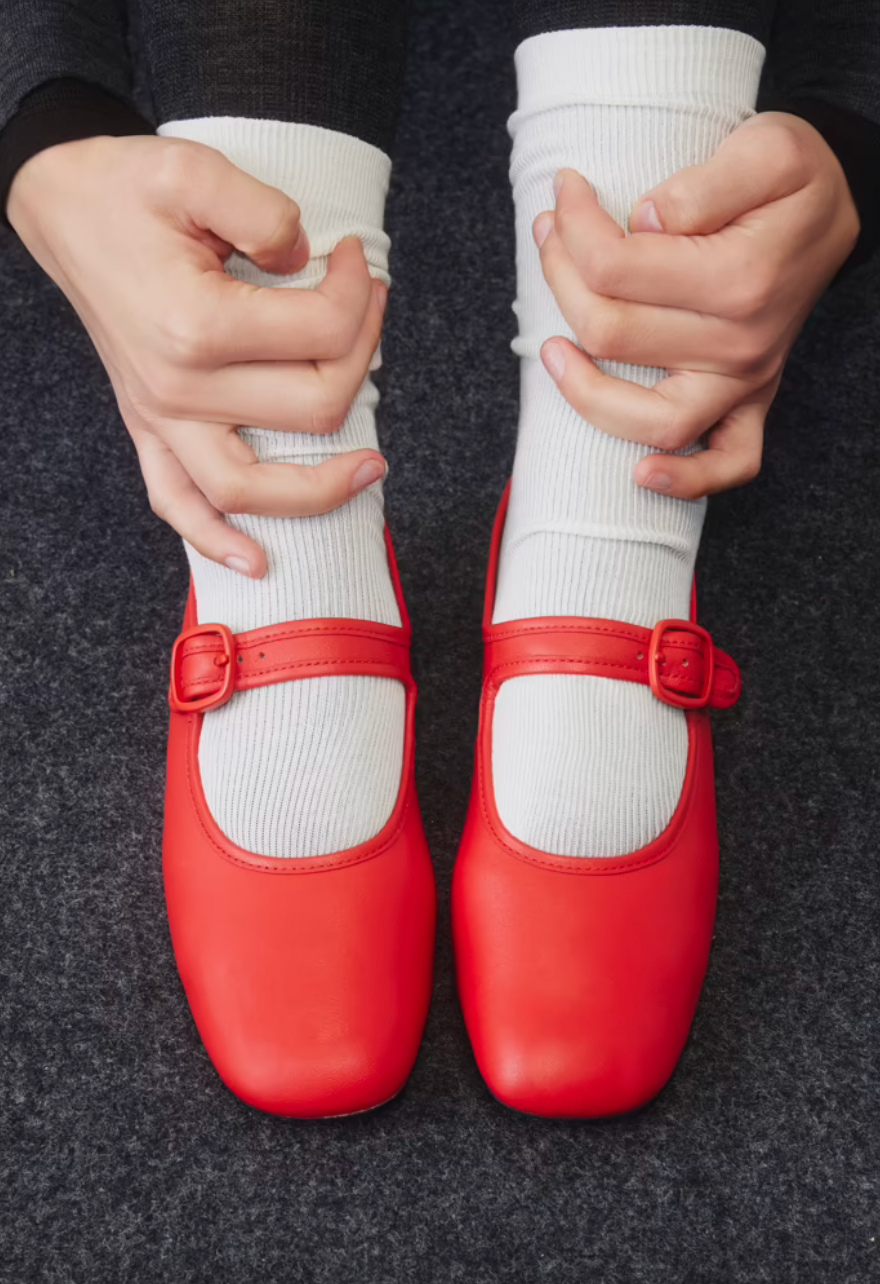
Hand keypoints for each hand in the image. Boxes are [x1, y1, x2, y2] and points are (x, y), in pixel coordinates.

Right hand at [8, 134, 387, 576]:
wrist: (60, 208)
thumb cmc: (124, 190)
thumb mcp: (195, 169)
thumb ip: (265, 213)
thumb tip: (310, 260)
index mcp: (198, 324)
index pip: (322, 333)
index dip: (356, 292)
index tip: (352, 259)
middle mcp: (181, 387)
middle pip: (314, 407)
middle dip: (361, 356)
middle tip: (365, 309)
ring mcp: (162, 417)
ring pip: (254, 489)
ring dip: (322, 489)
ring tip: (373, 468)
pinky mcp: (147, 428)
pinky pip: (178, 503)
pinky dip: (216, 540)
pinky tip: (259, 562)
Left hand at [533, 112, 859, 497]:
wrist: (837, 209)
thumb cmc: (793, 178)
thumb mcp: (766, 149)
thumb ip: (702, 185)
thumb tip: (644, 222)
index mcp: (740, 277)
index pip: (616, 266)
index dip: (574, 226)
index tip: (566, 192)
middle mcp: (742, 342)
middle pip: (612, 332)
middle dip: (561, 277)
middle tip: (550, 234)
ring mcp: (747, 381)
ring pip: (649, 418)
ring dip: (584, 391)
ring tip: (549, 348)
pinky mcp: (753, 403)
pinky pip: (729, 463)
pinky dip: (687, 480)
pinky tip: (642, 474)